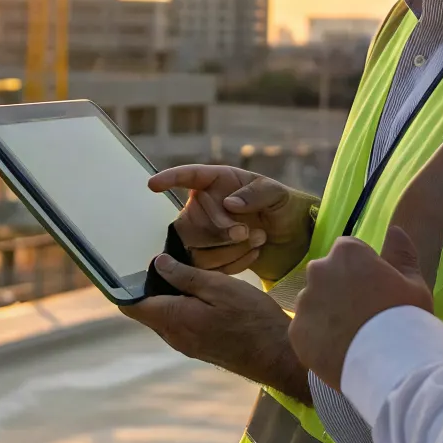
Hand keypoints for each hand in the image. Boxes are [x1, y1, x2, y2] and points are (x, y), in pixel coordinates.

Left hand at [120, 254, 310, 397]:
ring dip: (168, 297)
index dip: (127, 285)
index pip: (131, 306)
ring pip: (164, 317)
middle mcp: (173, 336)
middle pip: (147, 310)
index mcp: (173, 319)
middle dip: (150, 287)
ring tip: (184, 271)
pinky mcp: (200, 348)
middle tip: (164, 259)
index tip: (134, 263)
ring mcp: (186, 345)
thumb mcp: (220, 287)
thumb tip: (157, 264)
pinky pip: (180, 324)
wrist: (277, 356)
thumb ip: (186, 276)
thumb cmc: (251, 318)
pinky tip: (200, 292)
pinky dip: (182, 307)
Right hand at [148, 165, 315, 279]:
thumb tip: (231, 203)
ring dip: (228, 249)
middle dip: (218, 229)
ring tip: (259, 239)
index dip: (169, 179)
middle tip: (245, 232)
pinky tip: (255, 252)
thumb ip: (257, 193)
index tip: (153, 184)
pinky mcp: (209, 258)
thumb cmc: (280, 206)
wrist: (290, 236)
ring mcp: (203, 233)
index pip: (188, 176)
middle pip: (190, 222)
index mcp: (216, 181)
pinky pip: (209, 267)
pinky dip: (234, 262)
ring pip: (196, 248)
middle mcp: (203, 206)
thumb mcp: (277, 194)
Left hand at [290, 226, 432, 391]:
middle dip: (340, 288)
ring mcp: (304, 302)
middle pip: (327, 275)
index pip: (349, 251)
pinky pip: (306, 330)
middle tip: (362, 315)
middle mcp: (318, 271)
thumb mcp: (414, 284)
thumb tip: (394, 229)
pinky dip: (318, 338)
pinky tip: (339, 351)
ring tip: (351, 337)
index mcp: (347, 253)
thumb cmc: (406, 319)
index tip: (375, 290)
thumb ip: (402, 252)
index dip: (363, 269)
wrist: (390, 365)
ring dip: (327, 313)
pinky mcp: (296, 332)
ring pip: (314, 303)